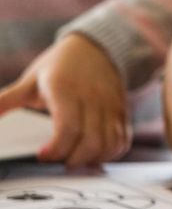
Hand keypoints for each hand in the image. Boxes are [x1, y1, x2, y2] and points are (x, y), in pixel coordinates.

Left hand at [0, 33, 129, 166]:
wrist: (97, 47)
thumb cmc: (60, 66)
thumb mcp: (30, 80)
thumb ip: (6, 100)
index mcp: (66, 89)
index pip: (68, 127)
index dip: (56, 148)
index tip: (42, 155)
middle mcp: (93, 98)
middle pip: (91, 140)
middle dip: (74, 159)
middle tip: (59, 162)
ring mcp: (111, 105)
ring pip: (110, 143)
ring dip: (92, 159)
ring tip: (75, 160)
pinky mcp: (122, 111)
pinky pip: (122, 139)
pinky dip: (110, 153)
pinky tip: (94, 155)